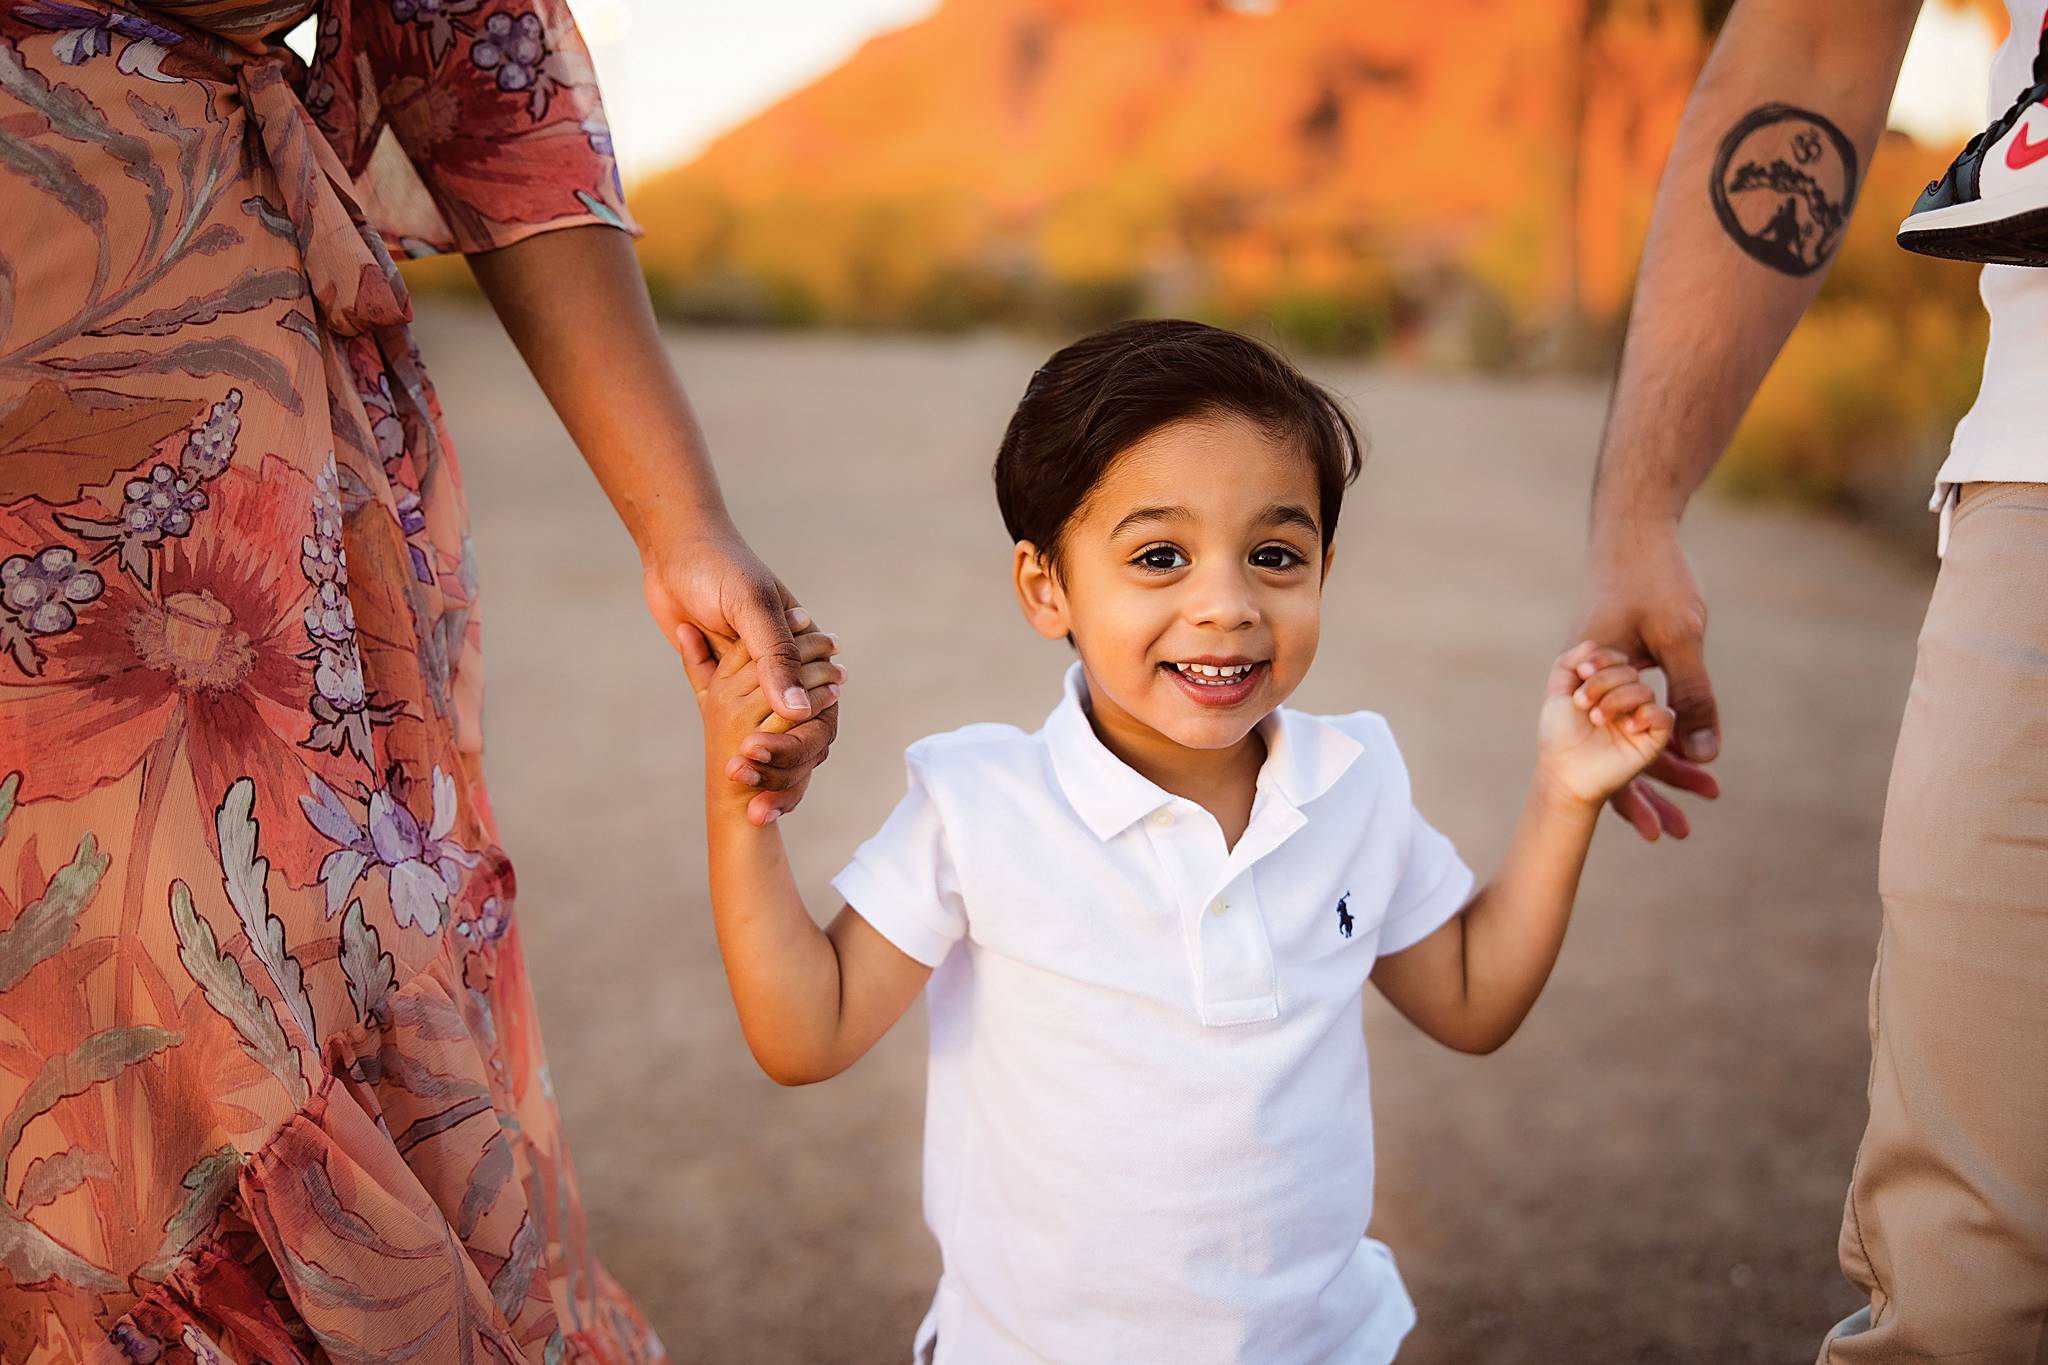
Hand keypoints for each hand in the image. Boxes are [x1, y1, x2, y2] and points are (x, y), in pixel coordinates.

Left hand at [642, 518, 837, 821]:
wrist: (672, 548)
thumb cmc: (718, 568)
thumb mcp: (750, 609)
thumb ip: (775, 659)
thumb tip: (800, 712)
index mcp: (800, 642)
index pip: (819, 701)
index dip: (808, 740)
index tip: (795, 774)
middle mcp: (779, 658)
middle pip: (792, 719)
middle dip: (780, 758)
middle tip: (766, 788)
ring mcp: (747, 665)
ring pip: (759, 719)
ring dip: (753, 750)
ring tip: (745, 786)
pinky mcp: (716, 668)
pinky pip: (722, 706)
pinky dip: (724, 733)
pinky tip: (724, 767)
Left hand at [1537, 643, 1675, 808]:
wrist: (1563, 769)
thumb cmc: (1559, 733)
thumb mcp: (1557, 690)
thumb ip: (1569, 661)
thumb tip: (1592, 645)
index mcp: (1605, 686)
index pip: (1616, 659)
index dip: (1602, 659)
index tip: (1583, 671)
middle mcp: (1625, 699)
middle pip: (1629, 672)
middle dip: (1603, 682)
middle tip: (1582, 702)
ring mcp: (1640, 717)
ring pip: (1644, 691)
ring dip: (1618, 699)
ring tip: (1596, 717)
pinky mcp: (1652, 738)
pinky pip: (1664, 716)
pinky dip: (1648, 714)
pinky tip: (1627, 723)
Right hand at [1576, 522, 1720, 839]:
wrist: (1635, 530)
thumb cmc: (1653, 576)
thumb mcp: (1681, 637)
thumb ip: (1693, 696)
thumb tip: (1707, 756)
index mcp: (1587, 681)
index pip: (1605, 755)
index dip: (1632, 797)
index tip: (1660, 833)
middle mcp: (1585, 686)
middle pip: (1613, 752)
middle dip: (1649, 792)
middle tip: (1680, 833)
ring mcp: (1600, 678)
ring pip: (1628, 733)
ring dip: (1662, 764)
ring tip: (1702, 797)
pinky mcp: (1618, 669)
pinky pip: (1636, 711)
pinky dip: (1661, 732)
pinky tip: (1691, 755)